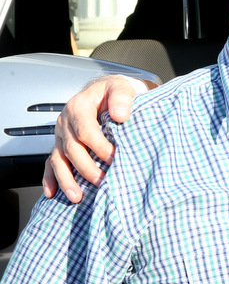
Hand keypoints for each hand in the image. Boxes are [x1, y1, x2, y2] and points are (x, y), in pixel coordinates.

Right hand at [41, 76, 140, 201]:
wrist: (107, 92)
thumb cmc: (115, 92)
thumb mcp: (121, 87)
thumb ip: (122, 99)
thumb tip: (121, 115)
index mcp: (78, 107)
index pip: (86, 130)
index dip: (99, 146)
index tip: (114, 159)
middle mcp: (65, 123)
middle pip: (72, 148)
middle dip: (86, 167)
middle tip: (101, 181)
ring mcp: (61, 136)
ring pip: (59, 159)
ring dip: (67, 179)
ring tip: (76, 196)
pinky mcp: (61, 146)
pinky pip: (52, 163)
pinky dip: (51, 179)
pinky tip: (53, 193)